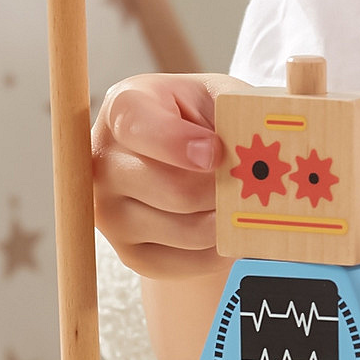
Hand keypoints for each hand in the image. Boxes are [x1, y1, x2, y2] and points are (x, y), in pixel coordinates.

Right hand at [93, 73, 231, 280]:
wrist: (186, 161)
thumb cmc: (204, 121)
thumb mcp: (219, 97)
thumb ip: (235, 111)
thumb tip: (255, 155)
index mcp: (124, 107)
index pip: (138, 126)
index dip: (178, 142)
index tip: (216, 153)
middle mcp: (103, 161)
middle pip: (173, 189)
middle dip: (223, 189)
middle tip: (251, 182)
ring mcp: (109, 212)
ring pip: (185, 230)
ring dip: (226, 221)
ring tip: (243, 203)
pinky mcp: (129, 253)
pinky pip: (185, 263)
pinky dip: (219, 251)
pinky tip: (229, 229)